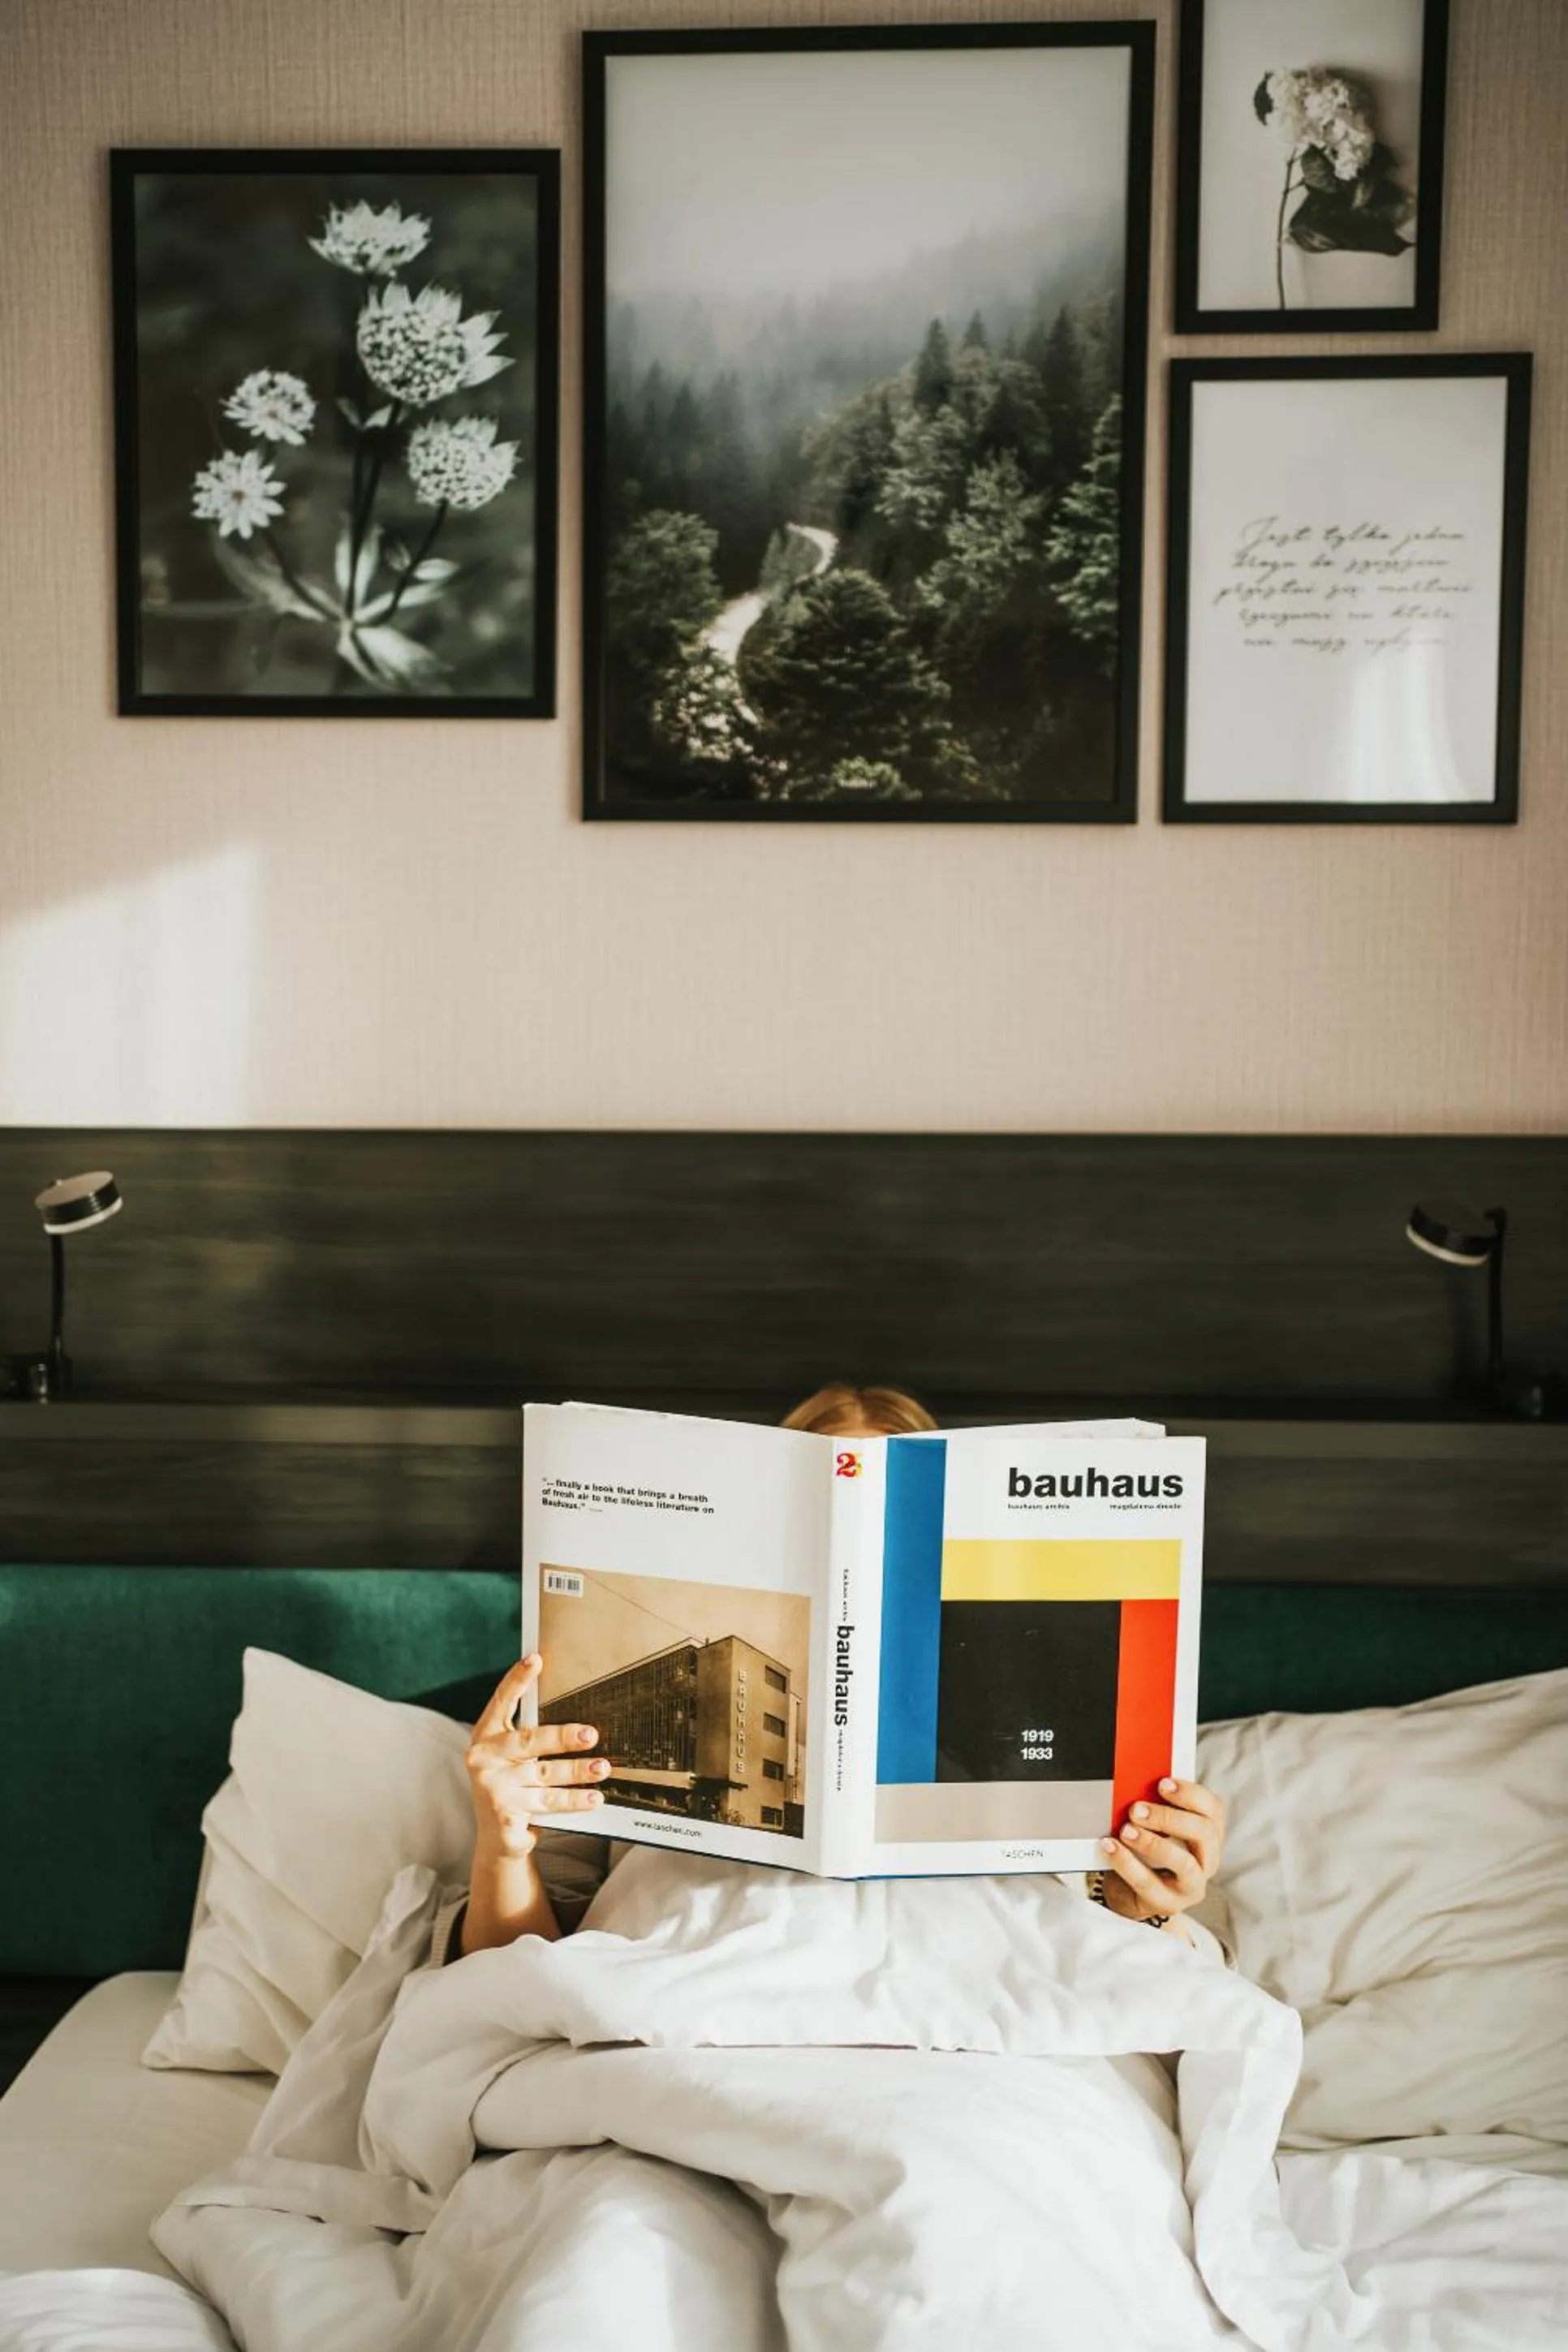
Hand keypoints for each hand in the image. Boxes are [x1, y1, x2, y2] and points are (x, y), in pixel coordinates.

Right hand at [465, 1654, 609, 1860]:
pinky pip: (549, 1803)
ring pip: (545, 1775)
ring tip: (603, 1768)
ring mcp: (492, 1787)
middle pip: (529, 1741)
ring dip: (578, 1771)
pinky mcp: (505, 1814)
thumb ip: (531, 1736)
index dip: (517, 1679)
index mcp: (485, 1736)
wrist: (497, 1839)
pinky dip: (574, 1800)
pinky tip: (593, 1798)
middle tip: (591, 1734)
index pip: (501, 1702)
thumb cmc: (511, 1786)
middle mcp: (483, 1759)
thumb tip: (573, 1715)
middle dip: (563, 1737)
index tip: (535, 1659)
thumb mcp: (514, 1758)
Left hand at [1098, 1777, 1224, 1930]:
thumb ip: (1154, 1805)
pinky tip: (1110, 1847)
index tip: (1162, 1783)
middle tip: (1137, 1809)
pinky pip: (1150, 1885)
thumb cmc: (1145, 1849)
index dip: (1191, 1794)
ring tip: (1126, 1829)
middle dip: (1169, 1817)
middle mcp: (1207, 1860)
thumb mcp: (1154, 1825)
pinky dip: (1127, 1863)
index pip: (1213, 1809)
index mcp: (1208, 1834)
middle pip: (1204, 1833)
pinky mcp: (1168, 1904)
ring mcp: (1191, 1886)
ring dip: (1152, 1843)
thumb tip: (1135, 1781)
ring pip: (1184, 1863)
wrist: (1130, 1891)